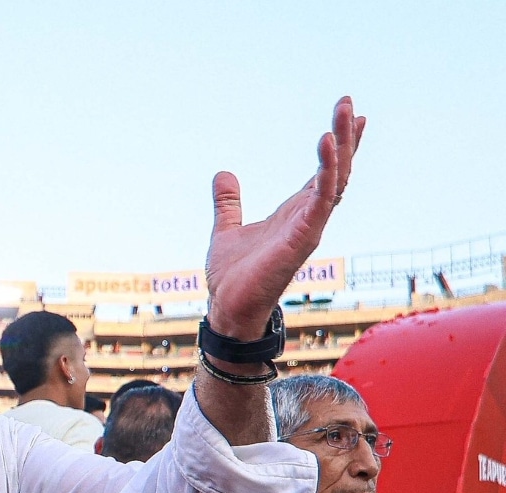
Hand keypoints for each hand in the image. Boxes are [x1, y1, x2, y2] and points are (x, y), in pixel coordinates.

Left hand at [204, 97, 365, 340]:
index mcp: (294, 214)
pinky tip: (325, 143)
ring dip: (342, 146)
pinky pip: (321, 200)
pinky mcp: (303, 238)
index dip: (337, 145)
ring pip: (336, 180)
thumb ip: (229, 203)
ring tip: (344, 113)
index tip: (350, 116)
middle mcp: (307, 218)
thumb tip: (224, 175)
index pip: (324, 173)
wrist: (227, 307)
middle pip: (336, 170)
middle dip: (345, 137)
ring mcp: (309, 228)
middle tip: (348, 102)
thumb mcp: (227, 229)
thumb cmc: (233, 277)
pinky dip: (325, 171)